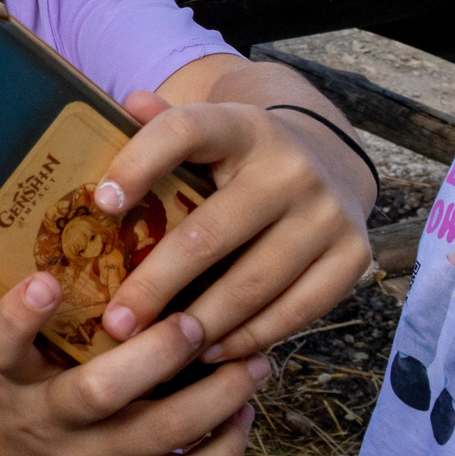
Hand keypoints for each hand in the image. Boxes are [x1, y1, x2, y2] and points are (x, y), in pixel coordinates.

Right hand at [0, 270, 264, 455]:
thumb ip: (14, 272)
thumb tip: (66, 187)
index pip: (1, 345)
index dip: (22, 314)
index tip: (47, 277)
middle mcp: (40, 418)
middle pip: (98, 395)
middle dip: (155, 356)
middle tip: (194, 318)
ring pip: (155, 438)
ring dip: (213, 398)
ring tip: (254, 361)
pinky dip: (221, 449)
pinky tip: (243, 411)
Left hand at [96, 90, 374, 363]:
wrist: (327, 160)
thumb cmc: (238, 156)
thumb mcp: (205, 130)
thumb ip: (162, 125)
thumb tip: (128, 103)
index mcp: (241, 125)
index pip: (184, 131)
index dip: (138, 164)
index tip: (101, 204)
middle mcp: (290, 167)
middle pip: (211, 233)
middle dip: (156, 284)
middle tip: (116, 322)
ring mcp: (327, 214)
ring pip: (253, 284)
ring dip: (201, 325)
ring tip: (157, 347)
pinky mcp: (353, 255)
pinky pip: (296, 311)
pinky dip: (250, 338)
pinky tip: (210, 352)